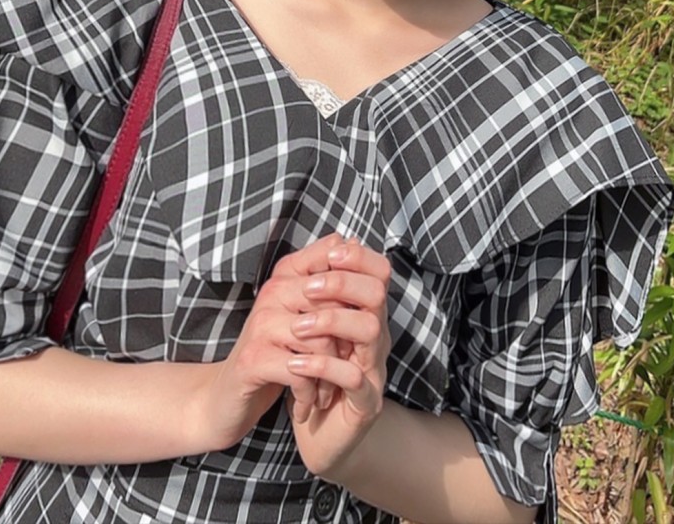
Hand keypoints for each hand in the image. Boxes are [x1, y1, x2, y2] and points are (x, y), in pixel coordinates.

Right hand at [189, 234, 356, 449]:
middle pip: (333, 303)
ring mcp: (261, 325)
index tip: (360, 324)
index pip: (334, 261)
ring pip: (321, 338)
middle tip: (347, 366)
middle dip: (347, 341)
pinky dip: (311, 390)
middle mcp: (272, 293)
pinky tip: (308, 401)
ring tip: (326, 391)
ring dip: (330, 374)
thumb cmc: (273, 352)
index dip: (355, 290)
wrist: (228, 395)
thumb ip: (324, 280)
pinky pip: (301, 370)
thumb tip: (350, 239)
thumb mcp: (301, 314)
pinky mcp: (254, 358)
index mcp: (286, 276)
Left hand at [283, 237, 393, 479]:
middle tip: (305, 290)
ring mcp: (375, 371)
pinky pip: (353, 378)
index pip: (379, 272)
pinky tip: (294, 363)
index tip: (328, 255)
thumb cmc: (313, 376)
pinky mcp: (367, 404)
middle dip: (340, 283)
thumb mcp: (310, 329)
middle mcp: (377, 339)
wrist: (318, 434)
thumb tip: (332, 239)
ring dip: (330, 321)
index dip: (358, 257)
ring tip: (295, 329)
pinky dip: (321, 366)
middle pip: (377, 294)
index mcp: (365, 316)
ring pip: (370, 329)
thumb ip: (319, 289)